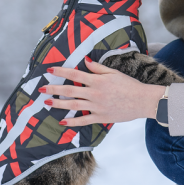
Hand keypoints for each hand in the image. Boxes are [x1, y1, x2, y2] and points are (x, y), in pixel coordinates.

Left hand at [41, 58, 165, 125]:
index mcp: (97, 81)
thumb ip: (98, 68)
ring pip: (73, 105)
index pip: (75, 75)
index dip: (61, 72)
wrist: (142, 101)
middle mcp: (94, 93)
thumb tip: (85, 62)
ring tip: (47, 103)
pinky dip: (72, 122)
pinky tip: (62, 122)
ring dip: (59, 104)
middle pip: (70, 90)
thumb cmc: (129, 85)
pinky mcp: (100, 117)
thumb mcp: (114, 73)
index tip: (50, 70)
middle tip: (41, 89)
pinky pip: (83, 121)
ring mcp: (96, 107)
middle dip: (54, 89)